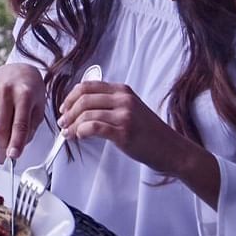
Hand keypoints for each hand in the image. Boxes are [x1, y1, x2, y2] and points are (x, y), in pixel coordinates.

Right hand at [0, 63, 45, 161]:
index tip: (13, 156)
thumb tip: (17, 147)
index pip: (19, 124)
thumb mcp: (39, 107)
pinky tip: (3, 115)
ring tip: (10, 123)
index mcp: (24, 95)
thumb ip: (30, 128)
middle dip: (4, 144)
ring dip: (1, 134)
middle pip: (1, 127)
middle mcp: (6, 92)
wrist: (18, 69)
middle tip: (8, 154)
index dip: (16, 142)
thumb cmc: (32, 90)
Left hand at [60, 79, 219, 207]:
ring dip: (72, 124)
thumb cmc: (150, 132)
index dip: (70, 97)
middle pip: (83, 98)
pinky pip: (94, 127)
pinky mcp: (124, 132)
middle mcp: (124, 99)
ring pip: (86, 113)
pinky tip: (78, 136)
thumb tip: (80, 107)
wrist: (173, 150)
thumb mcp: (131, 108)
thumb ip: (110, 103)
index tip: (64, 108)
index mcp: (123, 90)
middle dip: (68, 111)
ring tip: (68, 133)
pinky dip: (81, 131)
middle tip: (62, 122)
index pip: (87, 86)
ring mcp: (125, 115)